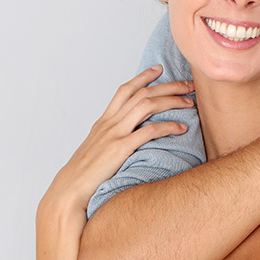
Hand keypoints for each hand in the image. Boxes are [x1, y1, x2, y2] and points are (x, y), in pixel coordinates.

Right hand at [40, 66, 194, 217]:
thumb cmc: (85, 174)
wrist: (69, 190)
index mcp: (103, 122)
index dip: (143, 77)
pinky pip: (149, 131)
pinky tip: (182, 128)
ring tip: (189, 102)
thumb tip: (127, 136)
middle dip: (168, 86)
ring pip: (146, 105)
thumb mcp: (97, 149)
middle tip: (188, 84)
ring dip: (171, 101)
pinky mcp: (120, 149)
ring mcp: (114, 134)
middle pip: (142, 93)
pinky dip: (168, 126)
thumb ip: (111, 138)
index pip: (125, 90)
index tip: (160, 69)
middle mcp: (109, 123)